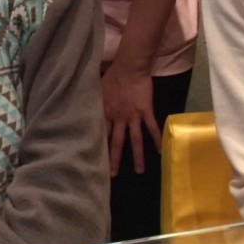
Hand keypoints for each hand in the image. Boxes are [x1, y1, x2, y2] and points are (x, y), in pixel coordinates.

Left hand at [101, 62, 159, 176]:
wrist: (129, 67)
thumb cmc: (112, 75)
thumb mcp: (98, 89)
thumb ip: (94, 99)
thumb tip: (82, 102)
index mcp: (106, 113)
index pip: (102, 134)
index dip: (99, 147)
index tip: (96, 160)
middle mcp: (119, 118)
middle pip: (116, 142)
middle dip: (114, 159)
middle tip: (112, 175)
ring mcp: (133, 116)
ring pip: (135, 140)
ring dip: (137, 156)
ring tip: (139, 171)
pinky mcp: (145, 111)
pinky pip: (152, 127)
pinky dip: (157, 139)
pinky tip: (160, 152)